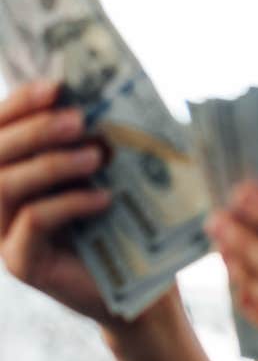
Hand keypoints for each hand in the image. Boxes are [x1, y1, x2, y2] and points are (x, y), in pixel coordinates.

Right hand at [0, 80, 114, 323]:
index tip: (57, 87)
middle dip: (35, 130)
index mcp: (15, 166)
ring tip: (97, 156)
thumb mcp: (109, 164)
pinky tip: (103, 198)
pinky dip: (68, 203)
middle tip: (79, 120)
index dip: (20, 103)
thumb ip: (94, 133)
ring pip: (5, 186)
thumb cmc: (124, 209)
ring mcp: (4, 232)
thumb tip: (101, 94)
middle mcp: (0, 198)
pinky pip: (32, 222)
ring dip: (51, 164)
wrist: (140, 273)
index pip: (0, 128)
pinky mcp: (21, 262)